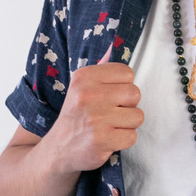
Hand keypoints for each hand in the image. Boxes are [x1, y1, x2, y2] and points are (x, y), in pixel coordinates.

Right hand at [44, 45, 143, 173]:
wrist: (57, 150)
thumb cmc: (75, 115)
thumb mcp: (81, 87)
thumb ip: (101, 68)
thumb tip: (113, 46)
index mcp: (84, 77)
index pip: (127, 73)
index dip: (123, 87)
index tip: (109, 96)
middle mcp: (88, 96)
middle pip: (135, 93)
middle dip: (128, 105)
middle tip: (111, 113)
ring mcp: (95, 119)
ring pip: (137, 116)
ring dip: (127, 124)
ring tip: (110, 126)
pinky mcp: (101, 141)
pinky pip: (132, 136)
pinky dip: (124, 140)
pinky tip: (109, 139)